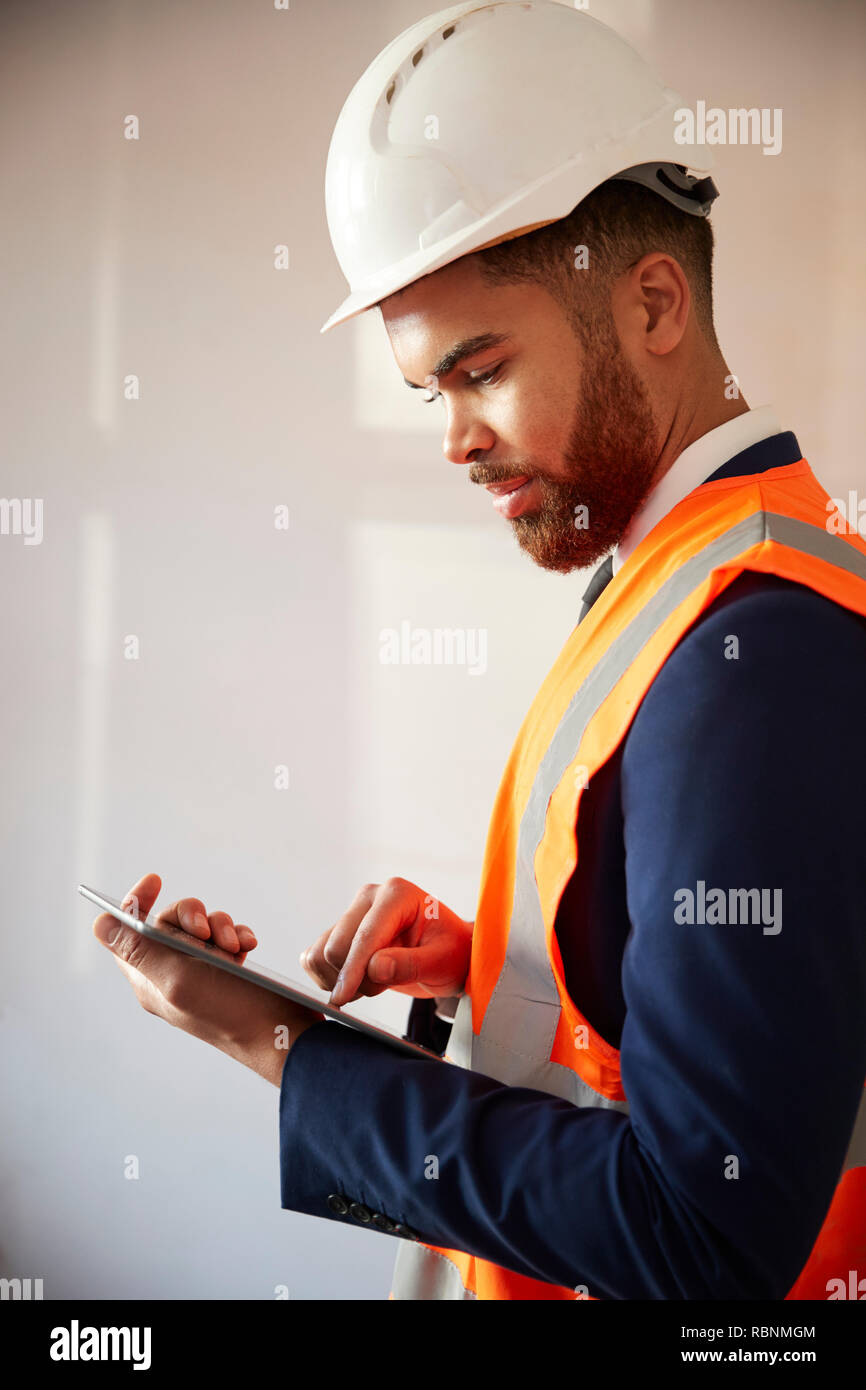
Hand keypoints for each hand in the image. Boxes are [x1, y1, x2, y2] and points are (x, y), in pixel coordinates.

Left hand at [92, 873, 324, 1085]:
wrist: (281, 1033)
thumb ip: (139, 949)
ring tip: (235, 947)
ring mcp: (202, 972)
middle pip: (169, 922)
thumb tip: (99, 924)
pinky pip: (228, 937)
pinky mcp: (228, 969)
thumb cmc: (229, 1012)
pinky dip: (239, 936)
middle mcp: (172, 973)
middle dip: (193, 918)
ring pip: (202, 927)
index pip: (129, 931)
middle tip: (207, 934)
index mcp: (150, 979)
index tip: (155, 881)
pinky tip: (248, 947)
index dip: (137, 903)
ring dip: (221, 927)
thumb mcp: (177, 978)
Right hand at [302, 877, 472, 1006]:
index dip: (352, 970)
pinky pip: (314, 957)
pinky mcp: (340, 930)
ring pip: (321, 954)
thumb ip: (410, 964)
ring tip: (375, 983)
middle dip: (356, 979)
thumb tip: (374, 968)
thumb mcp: (442, 961)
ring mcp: (352, 913)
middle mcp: (369, 897)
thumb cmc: (451, 953)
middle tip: (385, 986)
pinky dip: (328, 977)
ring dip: (342, 980)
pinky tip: (355, 982)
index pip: (365, 936)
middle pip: (336, 946)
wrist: (448, 953)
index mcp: (396, 894)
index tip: (342, 999)